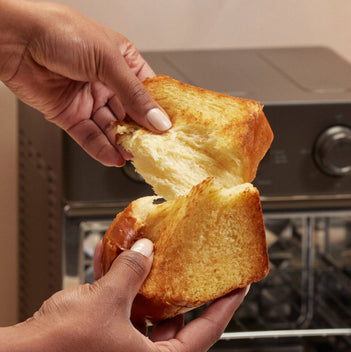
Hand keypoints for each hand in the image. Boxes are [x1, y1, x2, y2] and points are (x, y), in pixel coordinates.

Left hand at [1, 0, 170, 165]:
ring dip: (121, 144)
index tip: (170, 130)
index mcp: (121, 61)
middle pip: (130, 114)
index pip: (147, 92)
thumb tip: (158, 120)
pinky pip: (90, 137)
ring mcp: (88, 99)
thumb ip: (134, 94)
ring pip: (111, 128)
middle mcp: (106, 81)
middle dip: (141, 132)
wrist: (14, 39)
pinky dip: (101, 149)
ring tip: (134, 156)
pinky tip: (114, 157)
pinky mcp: (70, 115)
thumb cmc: (58, 30)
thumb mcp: (107, 60)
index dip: (159, 112)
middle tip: (153, 148)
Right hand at [1, 239, 246, 351]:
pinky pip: (124, 324)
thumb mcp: (108, 297)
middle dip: (178, 294)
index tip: (240, 288)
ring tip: (150, 263)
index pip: (206, 333)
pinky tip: (117, 269)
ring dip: (144, 292)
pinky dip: (123, 300)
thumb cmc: (62, 344)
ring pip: (146, 322)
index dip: (225, 306)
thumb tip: (146, 249)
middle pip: (175, 326)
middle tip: (191, 270)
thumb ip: (133, 270)